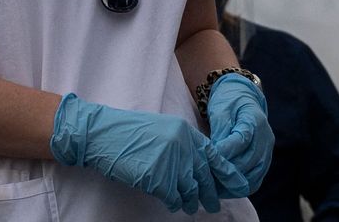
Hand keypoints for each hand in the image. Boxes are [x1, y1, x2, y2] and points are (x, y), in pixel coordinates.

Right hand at [50, 93, 244, 213]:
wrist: (101, 134)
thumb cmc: (127, 133)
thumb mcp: (161, 130)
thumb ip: (181, 144)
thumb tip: (198, 168)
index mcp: (185, 132)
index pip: (214, 154)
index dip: (226, 172)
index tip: (237, 184)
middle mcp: (182, 146)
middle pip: (204, 176)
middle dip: (210, 194)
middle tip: (213, 205)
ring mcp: (171, 162)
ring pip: (190, 190)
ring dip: (190, 202)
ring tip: (189, 207)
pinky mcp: (158, 179)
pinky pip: (172, 198)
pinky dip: (173, 203)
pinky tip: (171, 204)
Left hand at [205, 73, 271, 195]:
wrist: (244, 98)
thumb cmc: (229, 102)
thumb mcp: (221, 109)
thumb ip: (220, 130)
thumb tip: (216, 153)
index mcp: (255, 120)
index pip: (241, 141)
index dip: (224, 152)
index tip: (208, 160)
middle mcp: (265, 138)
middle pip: (247, 162)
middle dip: (226, 172)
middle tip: (206, 179)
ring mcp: (267, 152)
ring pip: (252, 176)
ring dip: (233, 184)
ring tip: (213, 188)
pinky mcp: (264, 162)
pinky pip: (255, 181)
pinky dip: (240, 187)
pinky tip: (224, 189)